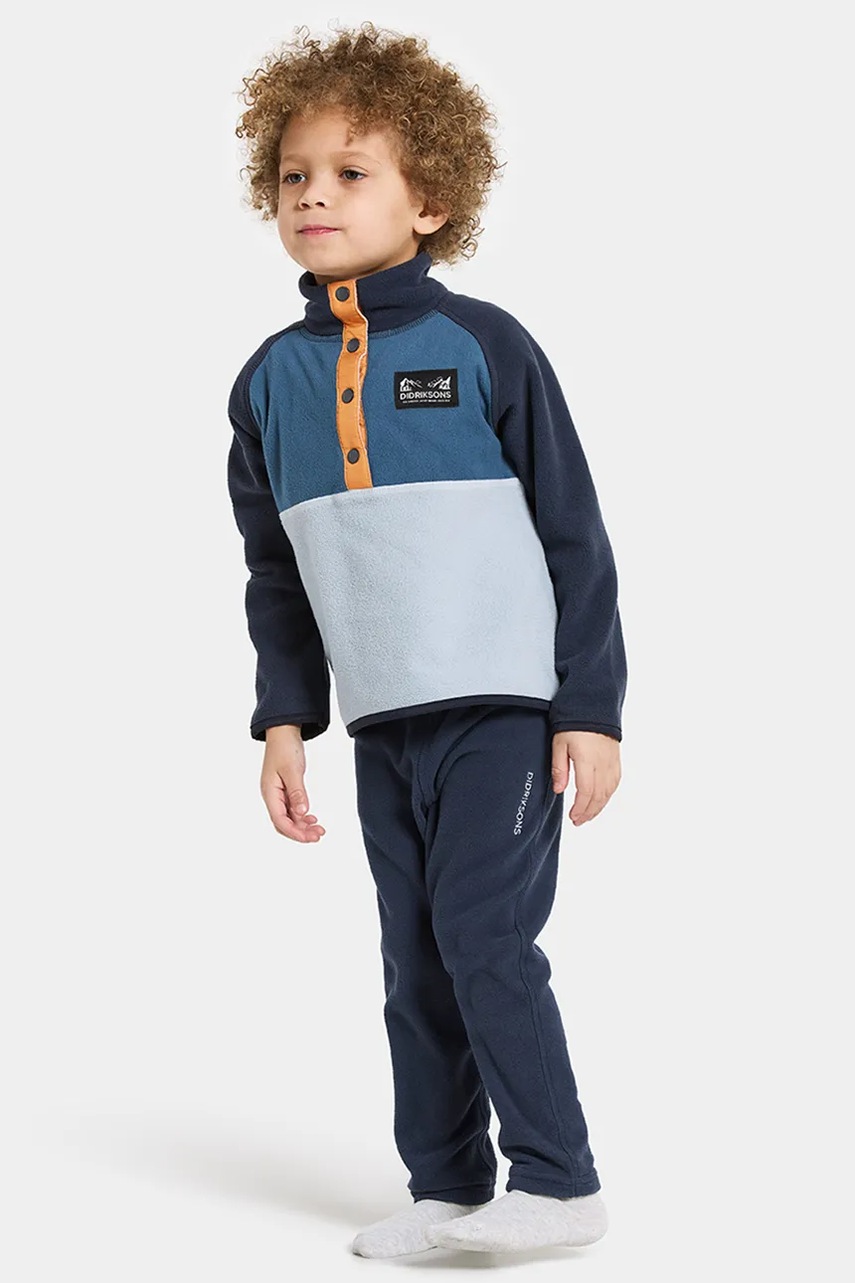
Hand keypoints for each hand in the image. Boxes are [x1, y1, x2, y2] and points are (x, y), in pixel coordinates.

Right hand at [260, 725, 325, 842]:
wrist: (283, 731)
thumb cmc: (285, 747)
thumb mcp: (293, 770)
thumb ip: (297, 792)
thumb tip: (302, 813)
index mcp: (269, 792)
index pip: (280, 820)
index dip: (295, 832)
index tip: (310, 837)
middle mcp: (272, 796)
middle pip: (283, 823)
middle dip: (300, 832)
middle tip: (318, 835)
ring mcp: (278, 793)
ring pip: (289, 817)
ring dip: (302, 825)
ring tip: (319, 829)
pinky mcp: (285, 789)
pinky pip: (292, 809)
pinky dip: (302, 816)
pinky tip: (312, 818)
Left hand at [552, 730, 620, 825]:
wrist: (593, 705)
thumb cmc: (573, 722)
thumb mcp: (559, 743)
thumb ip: (559, 768)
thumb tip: (559, 790)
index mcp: (587, 760)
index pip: (586, 792)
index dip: (580, 808)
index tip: (573, 817)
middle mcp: (603, 763)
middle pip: (599, 795)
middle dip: (589, 812)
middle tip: (579, 821)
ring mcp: (612, 761)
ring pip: (609, 791)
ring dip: (599, 806)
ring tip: (588, 815)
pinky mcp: (616, 758)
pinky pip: (615, 782)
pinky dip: (608, 794)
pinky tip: (601, 799)